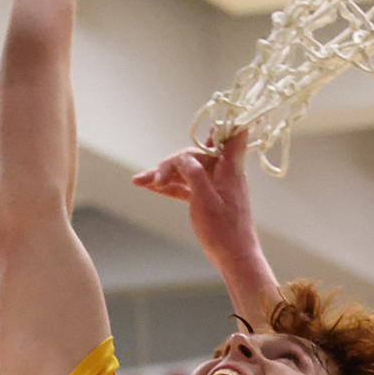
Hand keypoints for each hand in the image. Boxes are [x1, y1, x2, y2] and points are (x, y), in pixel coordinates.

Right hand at [132, 129, 260, 272]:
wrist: (234, 260)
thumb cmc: (225, 233)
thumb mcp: (206, 201)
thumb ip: (195, 174)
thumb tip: (183, 155)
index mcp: (229, 170)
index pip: (232, 138)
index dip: (226, 124)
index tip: (216, 114)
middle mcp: (223, 175)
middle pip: (195, 157)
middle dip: (172, 163)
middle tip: (154, 178)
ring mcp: (214, 188)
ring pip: (186, 173)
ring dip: (164, 175)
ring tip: (139, 180)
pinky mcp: (206, 201)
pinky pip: (185, 188)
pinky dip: (168, 187)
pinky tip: (150, 187)